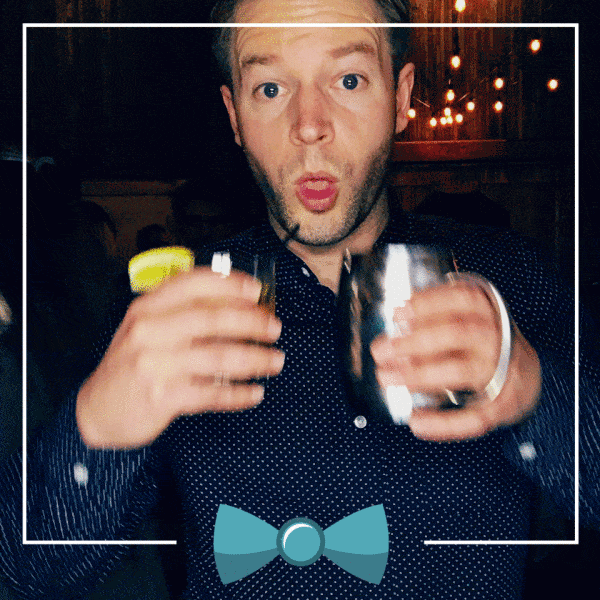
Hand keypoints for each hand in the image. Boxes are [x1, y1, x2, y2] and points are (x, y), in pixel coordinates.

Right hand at [76, 267, 283, 448]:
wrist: (96, 410)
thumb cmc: (133, 364)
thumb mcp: (146, 328)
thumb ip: (182, 312)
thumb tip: (238, 304)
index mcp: (147, 308)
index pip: (194, 284)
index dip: (231, 284)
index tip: (257, 290)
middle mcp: (149, 331)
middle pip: (213, 318)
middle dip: (252, 321)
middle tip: (275, 328)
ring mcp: (155, 364)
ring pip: (219, 357)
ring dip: (255, 359)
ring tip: (276, 360)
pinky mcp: (162, 397)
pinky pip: (212, 394)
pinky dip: (239, 394)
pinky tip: (255, 393)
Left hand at [370, 280, 540, 441]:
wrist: (531, 375)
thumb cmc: (483, 344)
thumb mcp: (469, 320)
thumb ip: (438, 318)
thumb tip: (397, 322)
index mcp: (488, 312)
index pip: (461, 300)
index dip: (428, 305)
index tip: (397, 314)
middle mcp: (497, 339)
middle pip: (456, 333)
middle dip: (413, 342)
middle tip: (380, 351)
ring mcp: (502, 372)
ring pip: (460, 371)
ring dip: (420, 375)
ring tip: (386, 378)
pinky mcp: (502, 405)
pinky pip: (474, 417)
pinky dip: (444, 424)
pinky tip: (416, 422)